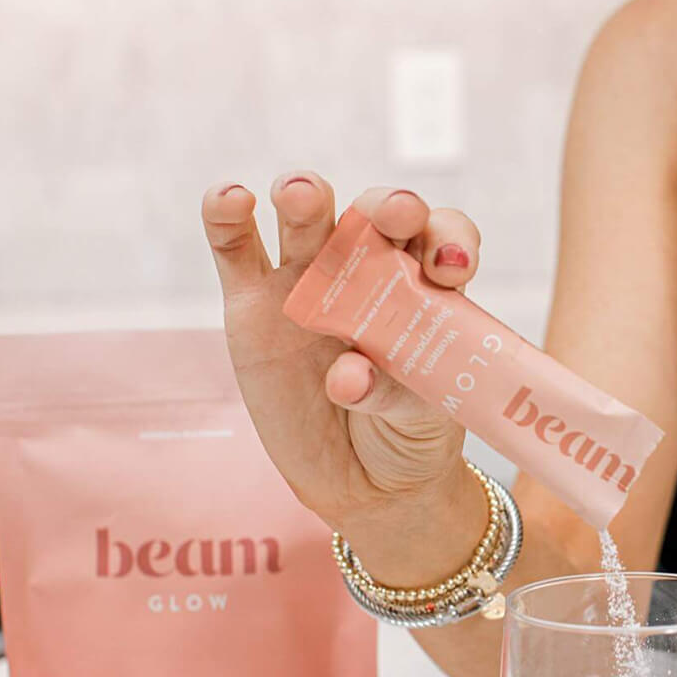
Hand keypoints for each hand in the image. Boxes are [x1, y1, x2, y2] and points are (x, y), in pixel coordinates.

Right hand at [200, 172, 482, 539]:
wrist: (361, 481)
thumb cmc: (409, 431)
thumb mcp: (420, 414)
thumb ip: (390, 391)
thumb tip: (347, 377)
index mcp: (424, 284)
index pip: (442, 238)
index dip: (450, 239)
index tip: (449, 268)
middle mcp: (369, 268)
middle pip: (378, 215)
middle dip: (388, 206)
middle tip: (396, 215)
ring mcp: (309, 280)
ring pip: (307, 218)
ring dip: (306, 196)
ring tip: (301, 195)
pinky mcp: (253, 302)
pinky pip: (235, 247)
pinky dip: (226, 215)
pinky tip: (230, 198)